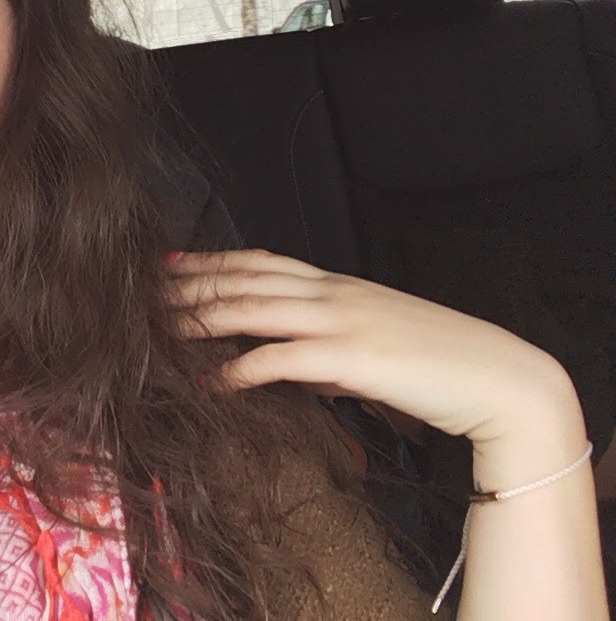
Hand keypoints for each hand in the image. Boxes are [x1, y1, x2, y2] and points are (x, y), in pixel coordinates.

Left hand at [168, 249, 582, 447]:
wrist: (498, 378)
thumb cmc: (436, 363)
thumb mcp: (372, 342)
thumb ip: (325, 344)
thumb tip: (287, 365)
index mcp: (337, 284)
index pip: (260, 261)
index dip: (212, 261)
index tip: (172, 264)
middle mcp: (332, 293)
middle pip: (245, 278)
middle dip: (191, 285)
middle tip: (145, 294)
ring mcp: (341, 320)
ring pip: (253, 308)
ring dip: (201, 319)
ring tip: (161, 332)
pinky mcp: (351, 358)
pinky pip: (280, 359)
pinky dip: (240, 370)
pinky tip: (212, 382)